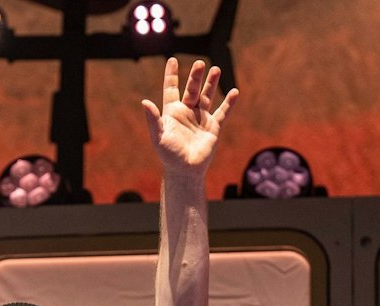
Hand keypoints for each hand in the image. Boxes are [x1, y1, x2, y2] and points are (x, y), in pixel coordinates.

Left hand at [143, 57, 238, 175]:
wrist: (185, 171)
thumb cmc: (169, 155)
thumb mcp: (159, 136)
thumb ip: (153, 119)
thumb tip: (144, 102)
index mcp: (172, 112)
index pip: (171, 89)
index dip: (171, 75)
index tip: (172, 60)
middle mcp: (187, 112)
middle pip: (192, 89)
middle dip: (196, 77)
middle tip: (200, 64)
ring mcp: (201, 118)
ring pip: (207, 97)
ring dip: (211, 83)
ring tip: (215, 69)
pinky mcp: (213, 127)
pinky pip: (222, 112)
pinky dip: (229, 103)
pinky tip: (234, 92)